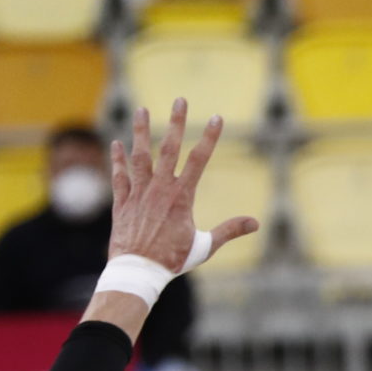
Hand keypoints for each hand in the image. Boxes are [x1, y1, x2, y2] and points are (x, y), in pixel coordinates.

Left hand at [107, 99, 258, 271]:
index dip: (210, 138)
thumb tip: (255, 223)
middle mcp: (159, 189)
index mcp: (182, 197)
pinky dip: (117, 159)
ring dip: (142, 132)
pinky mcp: (122, 202)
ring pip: (140, 156)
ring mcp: (138, 193)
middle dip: (177, 122)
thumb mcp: (205, 246)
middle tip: (181, 100)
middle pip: (170, 148)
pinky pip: (119, 176)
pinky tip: (116, 144)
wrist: (138, 270)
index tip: (218, 118)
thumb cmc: (173, 260)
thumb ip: (229, 230)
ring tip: (142, 110)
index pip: (199, 160)